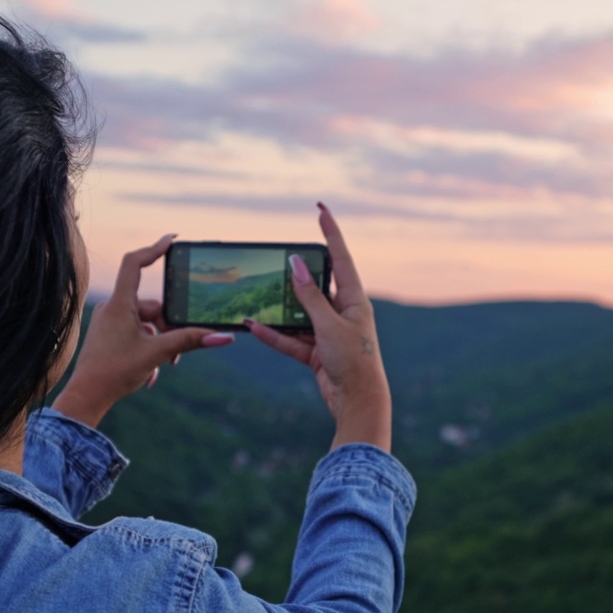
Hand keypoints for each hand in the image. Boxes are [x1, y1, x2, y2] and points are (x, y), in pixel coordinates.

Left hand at [53, 234, 233, 427]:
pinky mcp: (109, 336)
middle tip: (179, 352)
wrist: (86, 397)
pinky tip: (151, 374)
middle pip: (153, 306)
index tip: (172, 240)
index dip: (154, 249)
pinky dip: (149, 350)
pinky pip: (137, 335)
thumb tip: (223, 336)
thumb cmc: (114, 373)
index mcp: (120, 304)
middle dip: (170, 328)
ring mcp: (110, 322)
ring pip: (147, 324)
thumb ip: (189, 341)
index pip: (135, 264)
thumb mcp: (157, 354)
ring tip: (165, 366)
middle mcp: (113, 309)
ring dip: (161, 343)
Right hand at [247, 204, 391, 451]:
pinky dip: (275, 335)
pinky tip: (255, 327)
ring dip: (279, 311)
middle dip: (294, 278)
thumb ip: (310, 296)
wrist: (358, 403)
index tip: (321, 210)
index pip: (340, 258)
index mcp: (355, 300)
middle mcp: (343, 313)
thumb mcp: (329, 325)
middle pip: (314, 287)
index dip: (330, 233)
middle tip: (275, 261)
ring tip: (254, 298)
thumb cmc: (353, 361)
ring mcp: (329, 333)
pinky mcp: (318, 353)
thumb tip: (296, 264)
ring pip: (299, 315)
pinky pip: (292, 339)